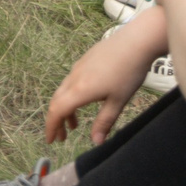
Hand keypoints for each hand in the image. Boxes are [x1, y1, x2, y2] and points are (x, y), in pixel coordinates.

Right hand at [44, 13, 165, 145]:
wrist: (135, 42)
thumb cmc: (128, 74)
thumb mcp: (118, 101)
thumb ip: (104, 122)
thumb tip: (95, 142)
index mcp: (80, 90)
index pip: (57, 111)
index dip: (51, 127)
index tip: (50, 141)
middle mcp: (73, 78)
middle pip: (56, 102)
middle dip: (56, 121)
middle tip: (62, 137)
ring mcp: (77, 68)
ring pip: (63, 91)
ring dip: (65, 109)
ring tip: (75, 124)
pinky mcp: (84, 61)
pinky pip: (70, 82)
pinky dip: (71, 97)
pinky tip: (85, 100)